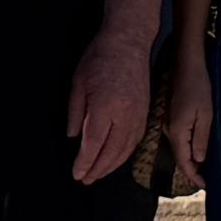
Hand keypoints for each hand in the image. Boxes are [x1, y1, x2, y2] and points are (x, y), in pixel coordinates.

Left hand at [66, 13, 156, 185]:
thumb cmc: (100, 57)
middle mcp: (124, 115)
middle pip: (111, 152)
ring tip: (99, 173)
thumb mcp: (78, 83)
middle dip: (98, 169)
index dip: (85, 162)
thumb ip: (76, 113)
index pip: (93, 144)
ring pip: (126, 149)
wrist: (129, 41)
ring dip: (112, 165)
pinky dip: (126, 153)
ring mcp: (138, 114)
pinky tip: (118, 158)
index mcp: (105, 107)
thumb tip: (74, 136)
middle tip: (86, 179)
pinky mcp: (145, 111)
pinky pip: (136, 139)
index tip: (77, 173)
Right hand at [165, 52, 214, 193]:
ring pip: (179, 149)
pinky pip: (179, 139)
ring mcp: (169, 124)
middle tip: (207, 183)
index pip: (184, 162)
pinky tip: (197, 151)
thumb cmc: (199, 87)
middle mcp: (169, 130)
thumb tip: (198, 160)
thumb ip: (200, 138)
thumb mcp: (205, 114)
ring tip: (204, 171)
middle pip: (180, 158)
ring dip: (190, 161)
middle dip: (192, 172)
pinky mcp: (173, 118)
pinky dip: (188, 149)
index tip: (205, 187)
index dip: (194, 176)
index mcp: (177, 131)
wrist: (187, 65)